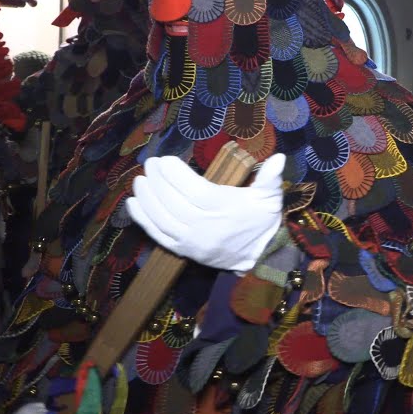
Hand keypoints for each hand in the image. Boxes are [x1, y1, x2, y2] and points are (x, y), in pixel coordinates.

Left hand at [126, 154, 284, 273]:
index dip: (175, 174)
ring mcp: (192, 241)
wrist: (259, 255)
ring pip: (162, 218)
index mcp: (224, 208)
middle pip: (174, 202)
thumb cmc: (261, 220)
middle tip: (149, 164)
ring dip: (146, 198)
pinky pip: (158, 236)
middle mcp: (205, 226)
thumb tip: (280, 158)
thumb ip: (271, 177)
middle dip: (157, 181)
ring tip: (139, 181)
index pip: (193, 190)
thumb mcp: (270, 197)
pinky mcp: (184, 251)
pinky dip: (143, 220)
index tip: (165, 159)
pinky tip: (132, 204)